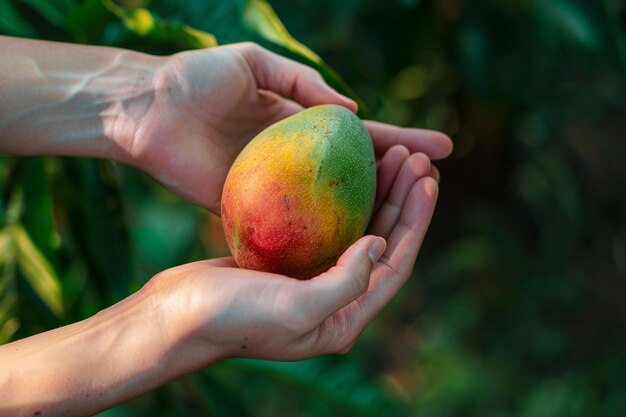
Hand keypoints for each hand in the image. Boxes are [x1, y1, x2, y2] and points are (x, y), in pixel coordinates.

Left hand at [123, 43, 451, 213]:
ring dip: (368, 210)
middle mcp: (295, 161)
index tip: (441, 146)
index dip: (401, 140)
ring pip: (331, 204)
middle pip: (356, 173)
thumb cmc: (196, 79)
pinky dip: (320, 235)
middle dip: (397, 179)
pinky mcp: (248, 208)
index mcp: (299, 124)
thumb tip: (353, 111)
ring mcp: (276, 188)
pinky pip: (290, 224)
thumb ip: (301, 83)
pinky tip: (349, 249)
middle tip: (434, 184)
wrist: (146, 110)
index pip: (361, 134)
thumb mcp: (253, 63)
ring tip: (407, 215)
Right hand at [148, 150, 436, 362]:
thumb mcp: (295, 309)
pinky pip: (326, 221)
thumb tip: (382, 243)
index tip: (427, 179)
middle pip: (383, 242)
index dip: (416, 221)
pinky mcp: (288, 259)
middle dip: (403, 200)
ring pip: (357, 228)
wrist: (175, 315)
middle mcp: (335, 297)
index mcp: (345, 316)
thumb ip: (346, 283)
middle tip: (415, 158)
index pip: (396, 265)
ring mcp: (311, 276)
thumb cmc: (232, 319)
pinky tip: (345, 169)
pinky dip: (340, 195)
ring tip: (392, 156)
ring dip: (377, 193)